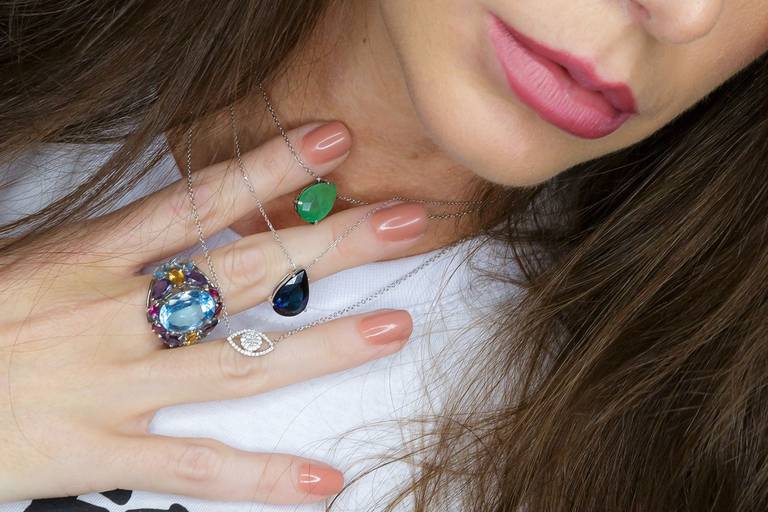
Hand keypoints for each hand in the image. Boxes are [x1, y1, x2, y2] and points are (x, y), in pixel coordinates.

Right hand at [0, 122, 426, 503]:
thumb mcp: (37, 259)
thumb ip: (116, 248)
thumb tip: (193, 227)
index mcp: (89, 258)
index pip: (200, 199)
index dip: (272, 167)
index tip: (333, 145)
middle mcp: (111, 316)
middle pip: (241, 272)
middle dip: (329, 245)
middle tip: (405, 223)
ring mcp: (111, 387)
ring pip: (239, 363)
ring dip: (323, 345)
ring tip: (394, 326)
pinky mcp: (98, 454)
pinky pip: (197, 471)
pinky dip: (263, 478)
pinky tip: (326, 479)